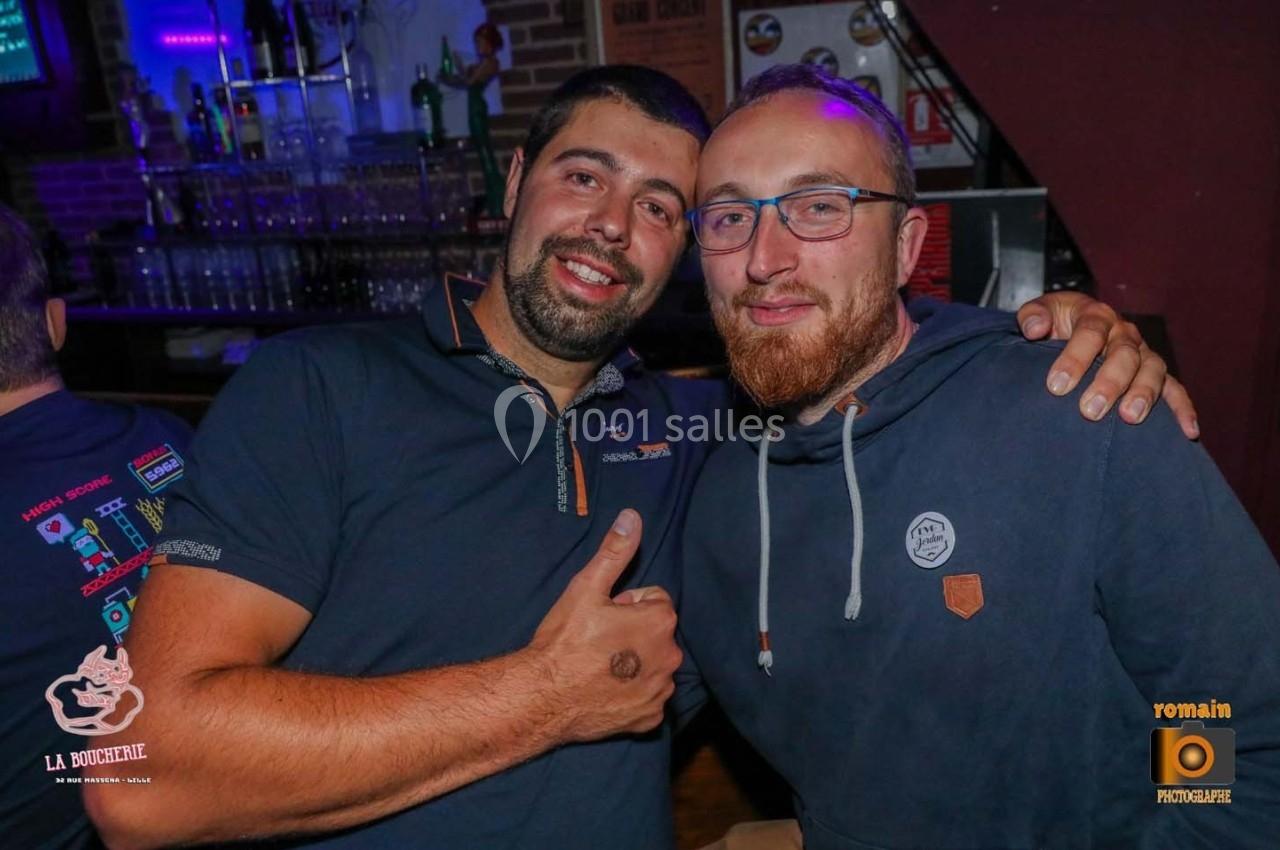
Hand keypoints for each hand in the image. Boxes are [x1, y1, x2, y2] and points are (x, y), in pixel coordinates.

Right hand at [528, 509, 680, 742]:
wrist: (542, 698)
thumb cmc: (564, 641)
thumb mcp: (587, 588)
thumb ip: (615, 551)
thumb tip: (633, 516)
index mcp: (660, 621)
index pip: (654, 600)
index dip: (626, 605)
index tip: (602, 617)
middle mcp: (670, 657)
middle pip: (656, 633)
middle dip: (633, 633)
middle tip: (598, 642)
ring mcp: (661, 691)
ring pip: (654, 664)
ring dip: (635, 663)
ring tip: (599, 666)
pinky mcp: (650, 718)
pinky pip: (649, 697)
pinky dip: (633, 694)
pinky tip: (606, 691)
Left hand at [1017, 291, 1198, 438]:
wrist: (1073, 326)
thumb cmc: (1054, 324)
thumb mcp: (1041, 312)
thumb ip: (1032, 316)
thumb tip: (1035, 329)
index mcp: (1096, 315)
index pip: (1090, 333)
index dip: (1075, 358)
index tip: (1056, 386)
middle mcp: (1124, 333)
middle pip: (1123, 354)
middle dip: (1109, 382)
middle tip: (1090, 410)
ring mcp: (1143, 354)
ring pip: (1151, 370)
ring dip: (1143, 394)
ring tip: (1130, 418)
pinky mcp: (1155, 374)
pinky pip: (1175, 389)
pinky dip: (1183, 409)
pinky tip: (1188, 431)